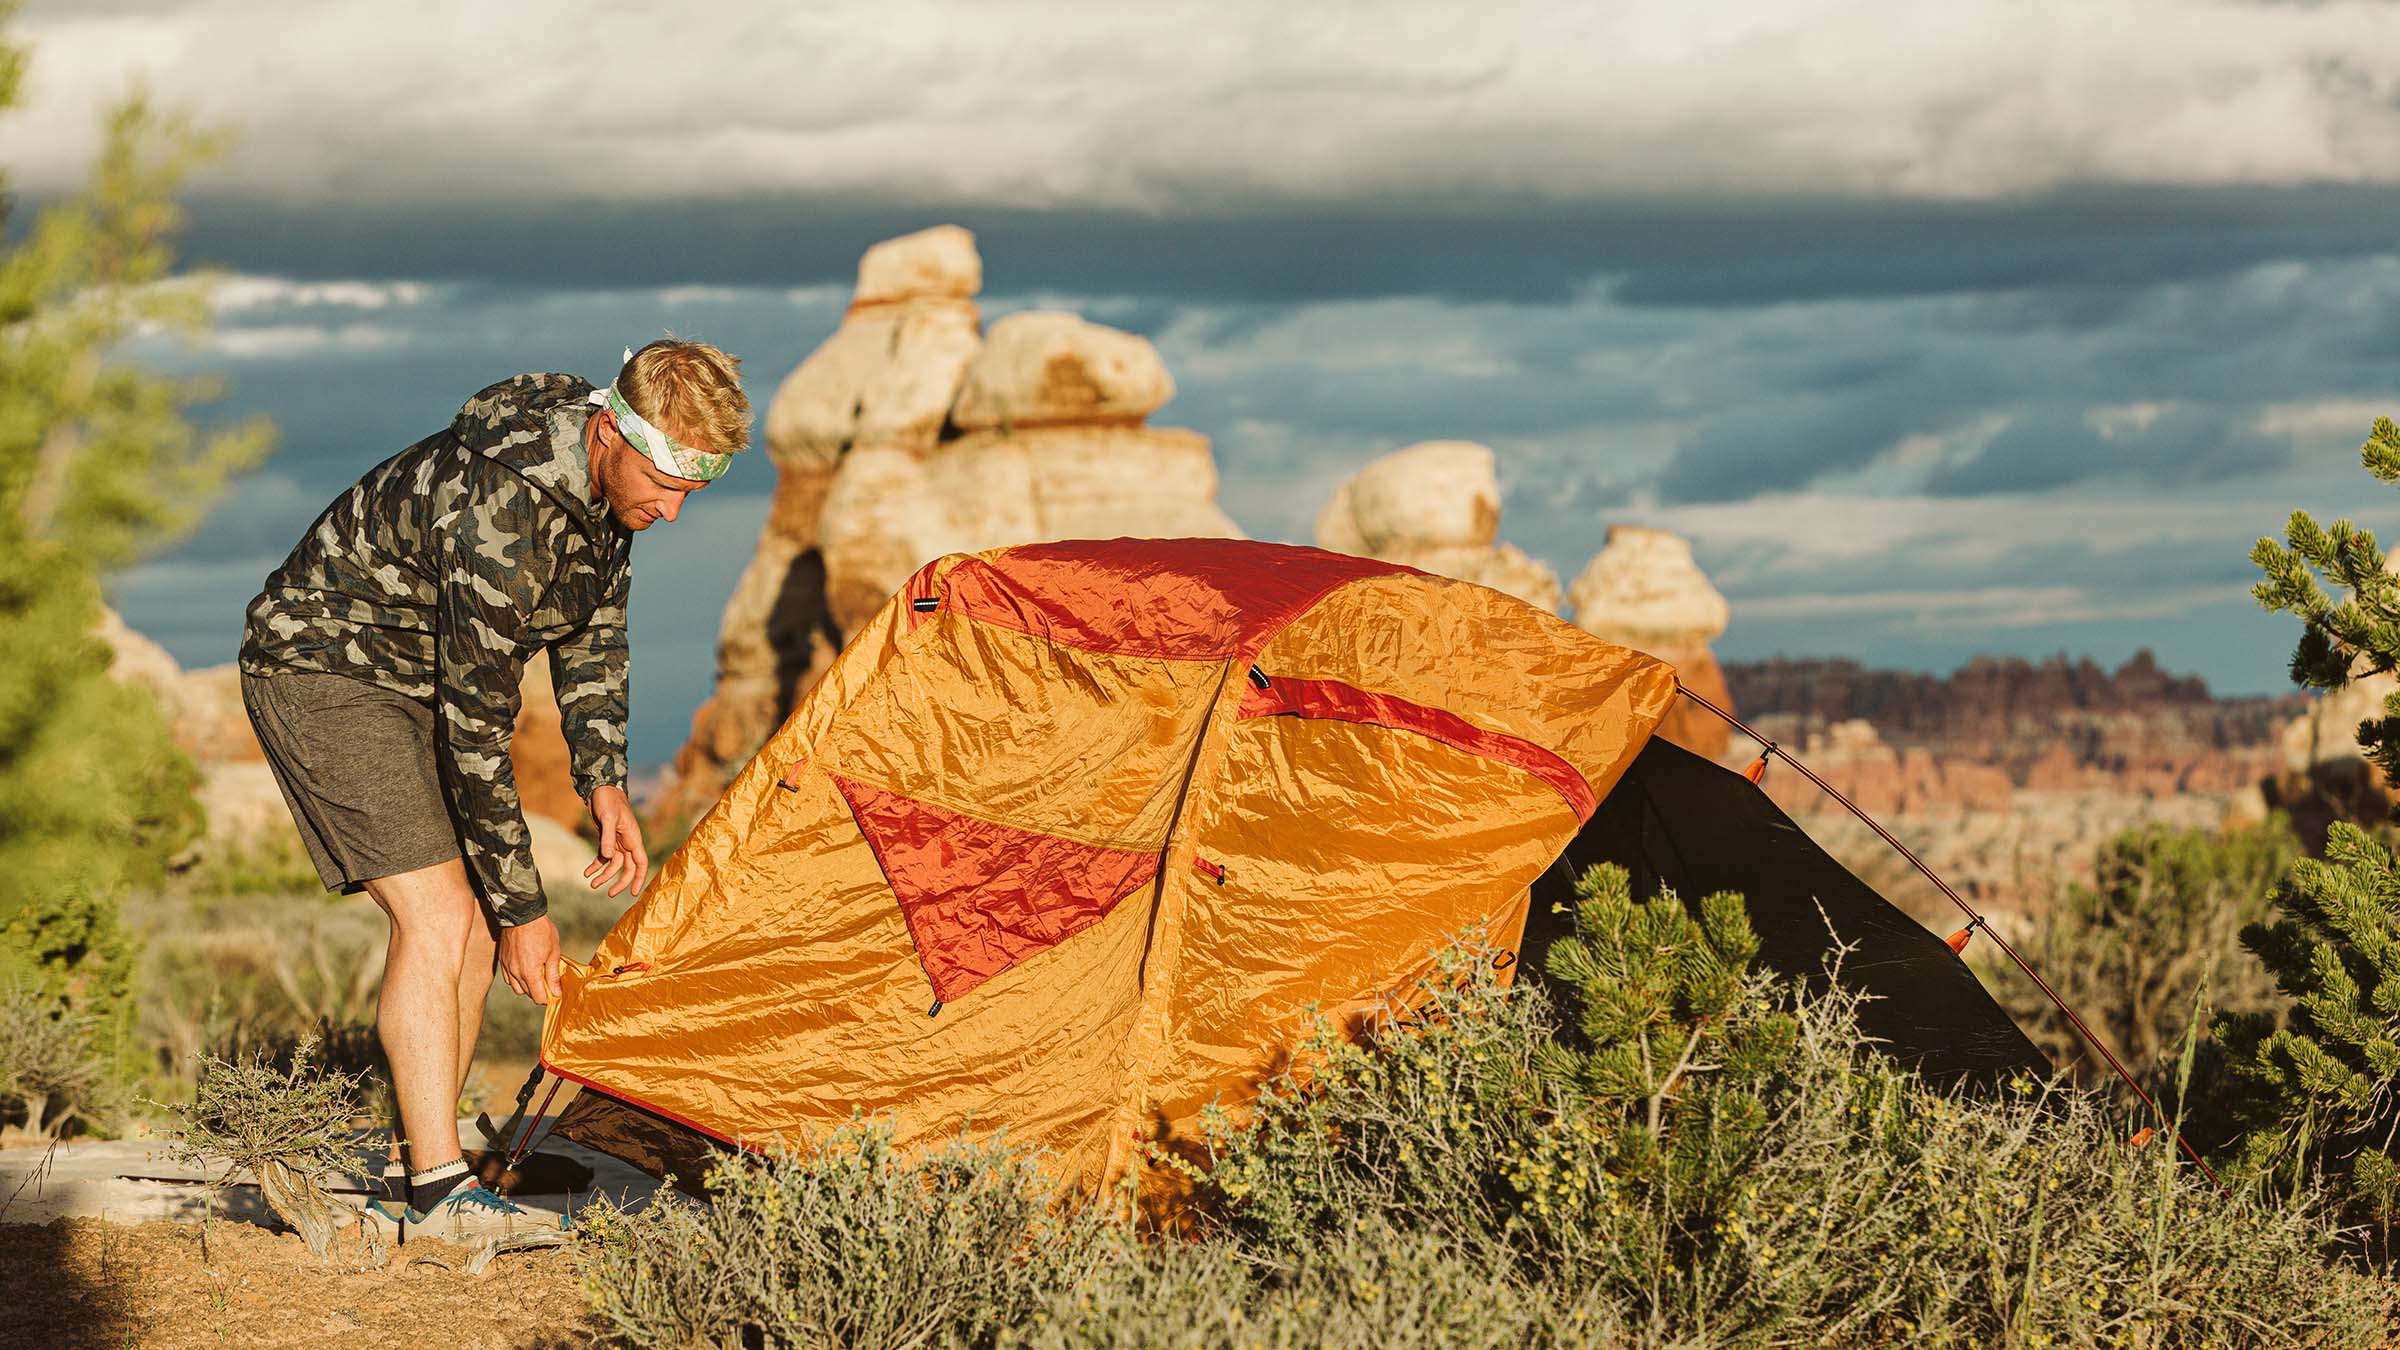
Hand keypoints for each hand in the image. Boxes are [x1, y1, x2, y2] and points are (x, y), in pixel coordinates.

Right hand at [498, 915, 563, 1004]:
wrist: (522, 914)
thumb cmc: (541, 931)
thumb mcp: (553, 952)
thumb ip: (553, 975)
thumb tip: (556, 992)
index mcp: (529, 972)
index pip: (537, 997)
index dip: (547, 998)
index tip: (554, 992)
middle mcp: (515, 972)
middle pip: (527, 993)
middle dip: (538, 991)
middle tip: (548, 981)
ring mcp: (507, 966)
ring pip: (515, 987)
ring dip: (526, 986)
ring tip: (536, 975)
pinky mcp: (502, 960)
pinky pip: (508, 977)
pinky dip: (516, 978)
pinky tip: (525, 970)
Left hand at [584, 784, 649, 899]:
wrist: (601, 789)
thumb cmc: (608, 801)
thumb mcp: (607, 818)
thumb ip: (607, 839)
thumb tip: (608, 858)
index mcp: (633, 838)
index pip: (641, 863)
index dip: (639, 878)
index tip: (634, 893)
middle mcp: (627, 842)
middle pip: (628, 868)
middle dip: (619, 882)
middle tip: (609, 894)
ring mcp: (617, 842)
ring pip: (614, 865)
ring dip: (604, 875)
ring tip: (591, 884)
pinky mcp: (607, 840)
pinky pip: (604, 857)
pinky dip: (596, 866)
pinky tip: (586, 872)